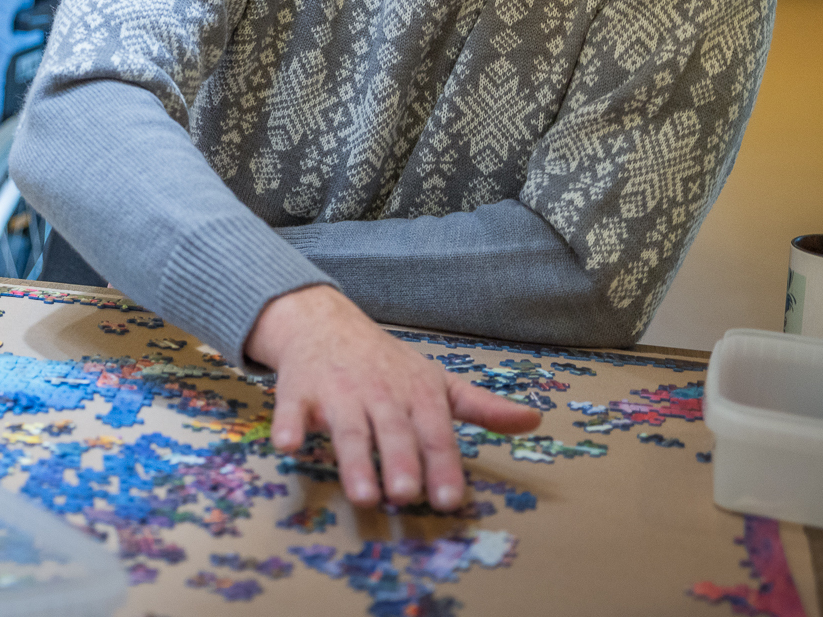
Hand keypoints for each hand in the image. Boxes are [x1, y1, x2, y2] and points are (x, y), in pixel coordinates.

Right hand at [245, 284, 541, 508]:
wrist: (324, 322)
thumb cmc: (386, 364)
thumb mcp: (436, 382)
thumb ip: (481, 407)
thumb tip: (534, 421)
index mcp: (417, 394)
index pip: (435, 433)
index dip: (443, 466)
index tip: (450, 500)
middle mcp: (379, 392)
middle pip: (392, 431)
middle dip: (399, 461)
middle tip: (404, 494)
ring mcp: (338, 391)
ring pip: (348, 427)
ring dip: (354, 460)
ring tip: (362, 494)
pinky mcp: (299, 391)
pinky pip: (291, 410)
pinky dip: (288, 426)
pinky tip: (287, 446)